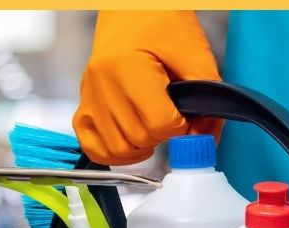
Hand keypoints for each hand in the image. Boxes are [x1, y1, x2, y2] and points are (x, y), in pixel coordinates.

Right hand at [73, 11, 223, 165]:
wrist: (133, 10)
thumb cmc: (162, 24)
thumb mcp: (194, 53)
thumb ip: (206, 97)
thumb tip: (205, 139)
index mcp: (127, 68)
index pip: (160, 123)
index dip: (180, 124)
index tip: (184, 113)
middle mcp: (102, 85)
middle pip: (139, 138)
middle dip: (162, 134)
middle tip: (171, 118)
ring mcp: (89, 98)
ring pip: (118, 149)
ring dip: (141, 147)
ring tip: (153, 128)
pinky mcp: (83, 105)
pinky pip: (92, 147)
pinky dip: (112, 153)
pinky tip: (131, 144)